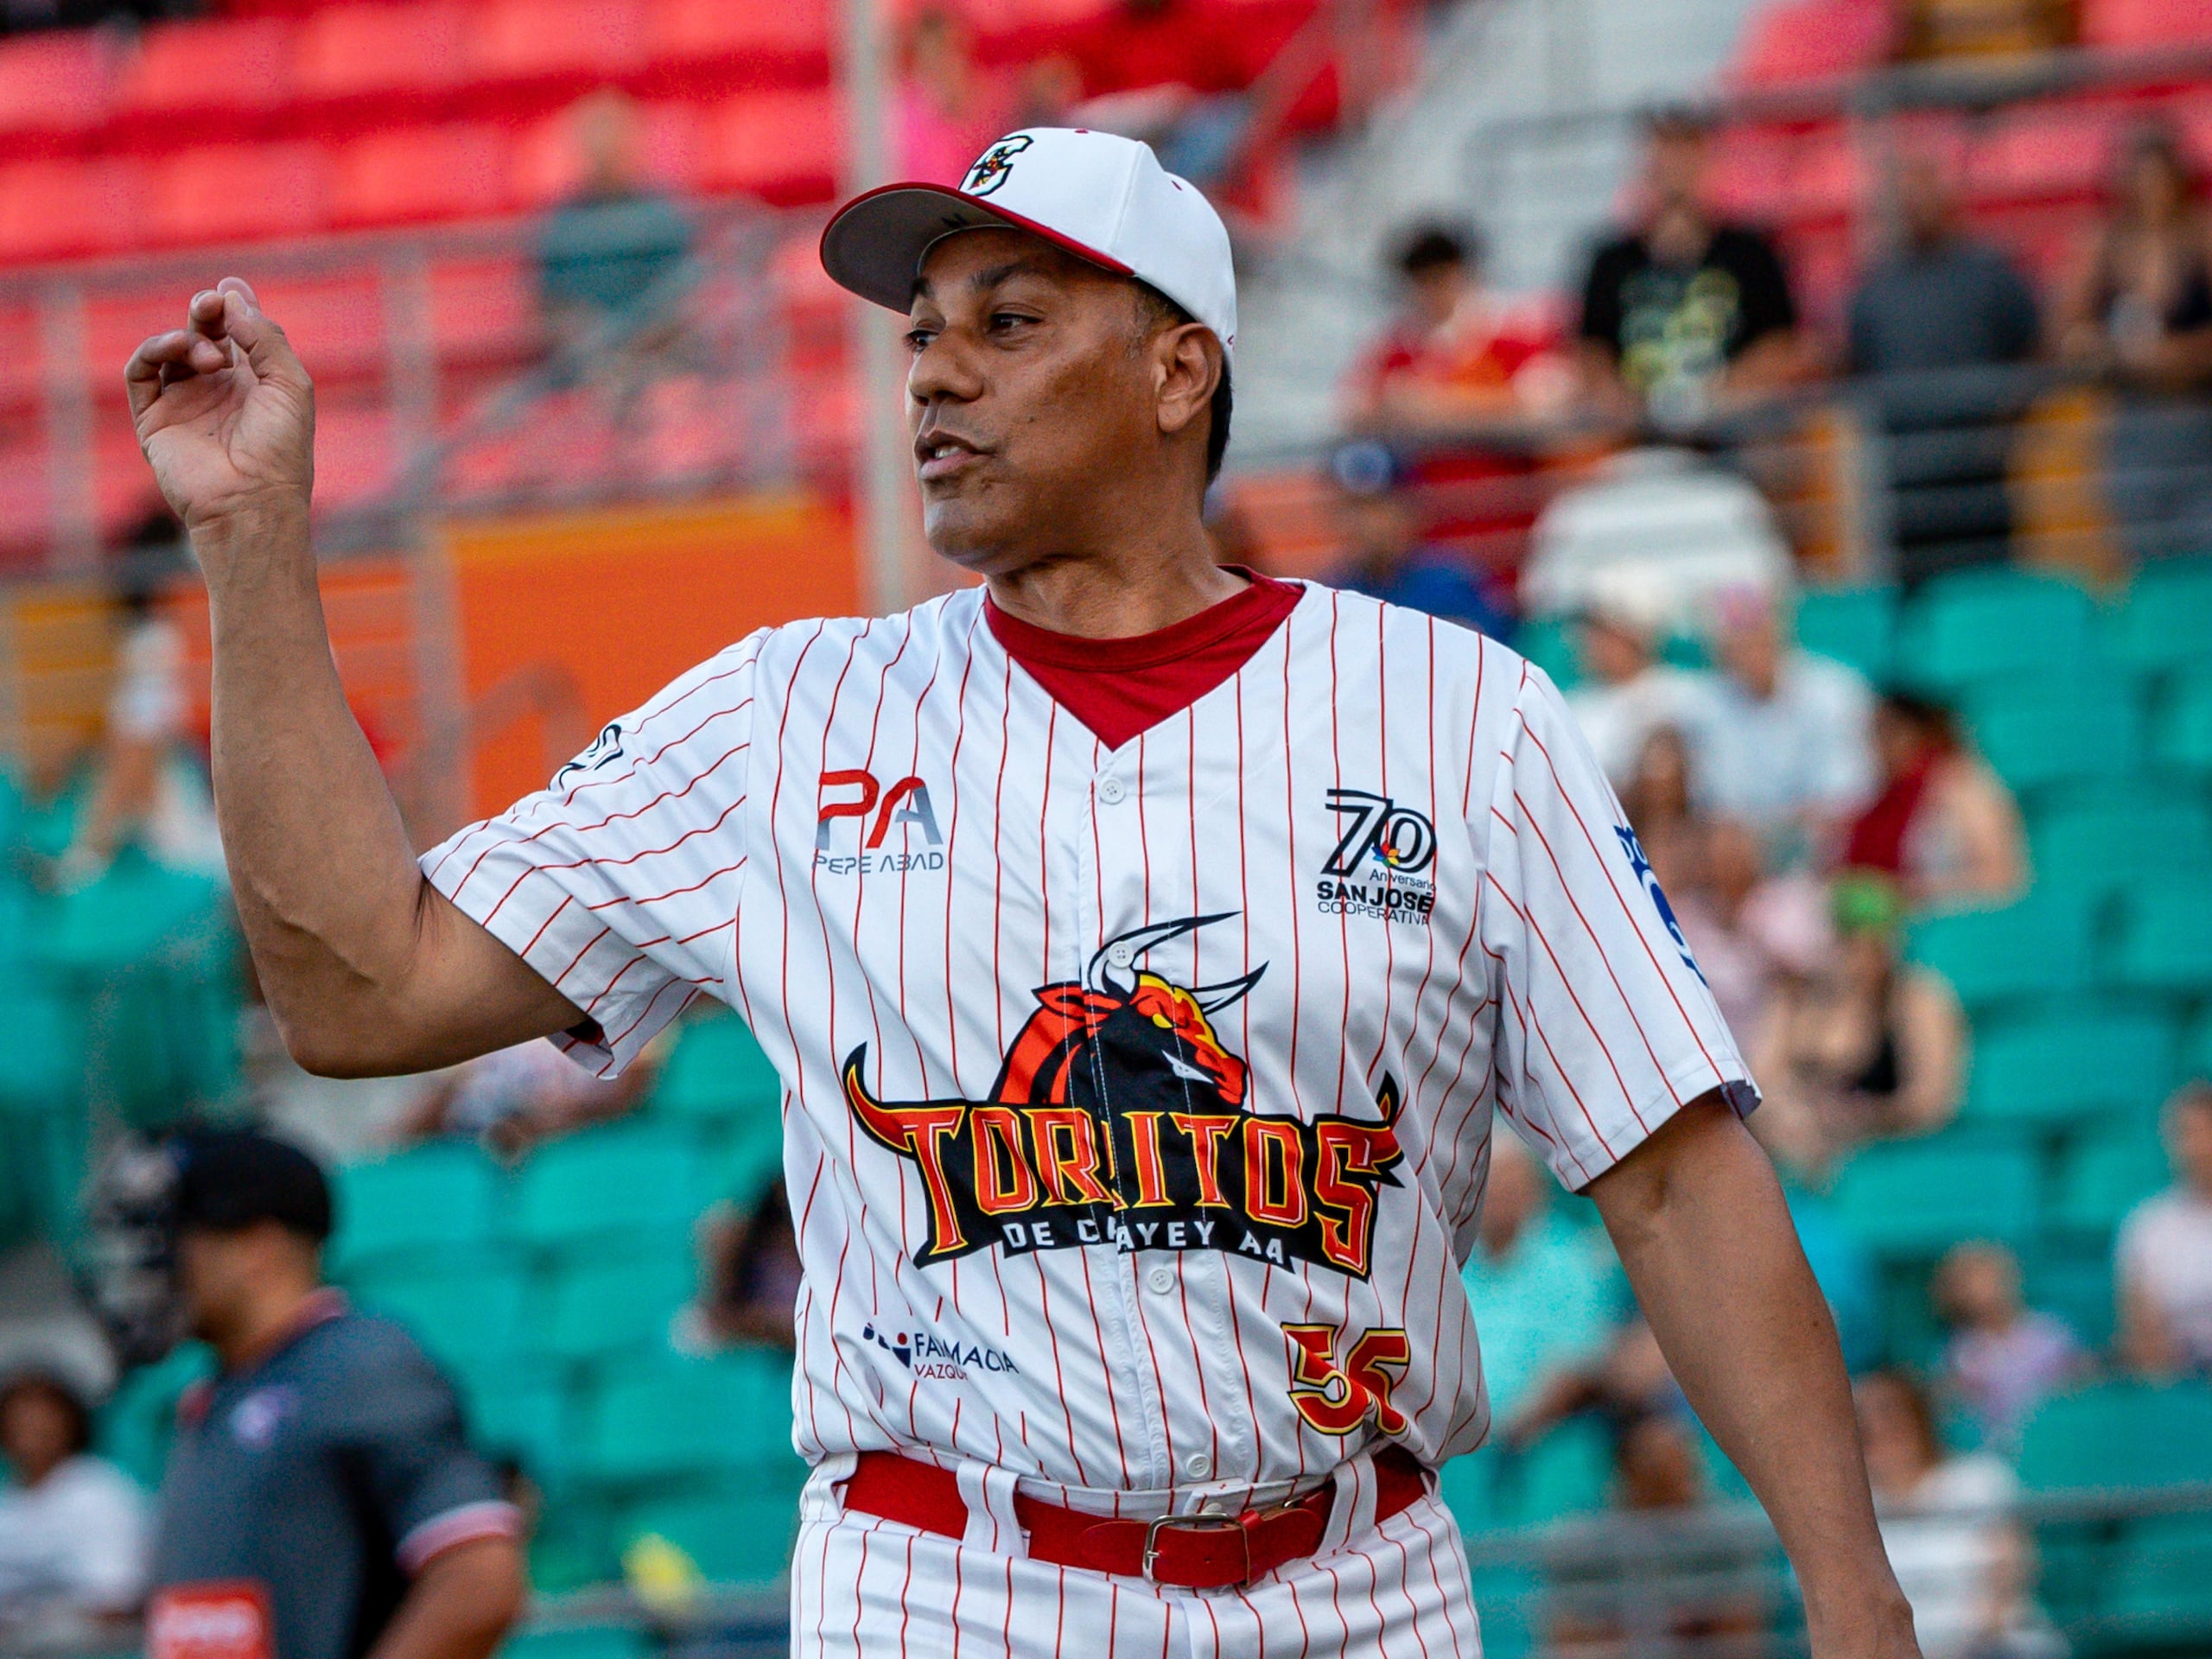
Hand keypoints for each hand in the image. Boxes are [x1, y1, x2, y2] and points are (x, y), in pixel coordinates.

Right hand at [125, 277, 313, 537]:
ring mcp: (186, 402)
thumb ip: (265, 338)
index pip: (239, 334)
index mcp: (257, 384)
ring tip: (209, 356)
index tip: (230, 287)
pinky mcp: (154, 418)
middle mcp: (220, 390)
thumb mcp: (290, 385)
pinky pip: (141, 372)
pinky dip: (154, 351)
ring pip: (173, 349)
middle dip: (207, 311)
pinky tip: (178, 349)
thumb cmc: (281, 449)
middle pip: (205, 333)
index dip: (233, 306)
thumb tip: (232, 298)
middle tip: (212, 303)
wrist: (251, 499)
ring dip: (188, 337)